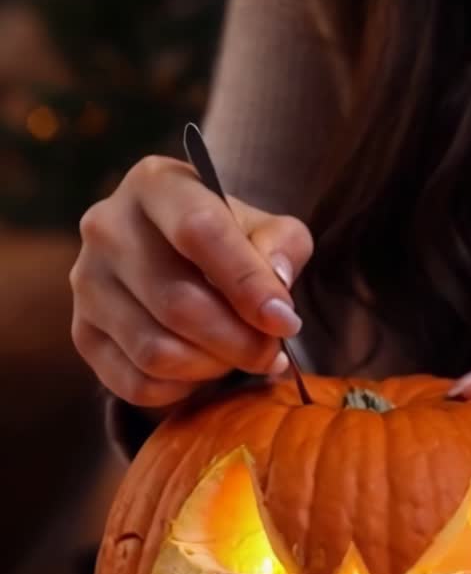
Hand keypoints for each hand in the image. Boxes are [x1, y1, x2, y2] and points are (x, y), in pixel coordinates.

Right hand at [70, 156, 312, 406]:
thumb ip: (282, 247)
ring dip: (211, 367)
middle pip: (177, 303)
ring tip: (238, 357)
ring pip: (155, 352)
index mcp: (155, 184)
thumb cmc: (227, 241)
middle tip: (271, 354)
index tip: (285, 322)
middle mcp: (107, 226)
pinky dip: (181, 389)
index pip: (199, 232)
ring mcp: (87, 282)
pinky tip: (203, 371)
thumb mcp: (264, 229)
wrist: (174, 259)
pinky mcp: (82, 332)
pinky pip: (136, 384)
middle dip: (238, 341)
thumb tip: (276, 289)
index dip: (247, 284)